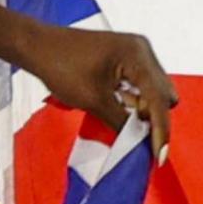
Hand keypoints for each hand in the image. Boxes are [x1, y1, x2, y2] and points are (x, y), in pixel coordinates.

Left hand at [12, 23, 176, 157]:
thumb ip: (122, 122)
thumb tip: (141, 142)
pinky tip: (120, 107)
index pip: (159, 98)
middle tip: (132, 133)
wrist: (39, 46)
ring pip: (154, 89)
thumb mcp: (93, 101)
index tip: (159, 157)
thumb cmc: (62, 68)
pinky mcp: (127, 56)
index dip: (160, 130)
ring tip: (122, 120)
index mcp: (137, 56)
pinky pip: (143, 83)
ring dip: (143, 108)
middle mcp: (142, 50)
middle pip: (163, 93)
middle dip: (152, 117)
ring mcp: (136, 51)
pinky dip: (135, 99)